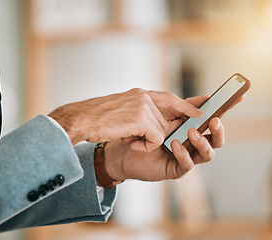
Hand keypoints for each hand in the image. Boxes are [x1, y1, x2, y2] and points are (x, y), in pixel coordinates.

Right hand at [48, 88, 202, 151]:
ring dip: (146, 140)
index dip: (188, 104)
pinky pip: (155, 138)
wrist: (81, 119)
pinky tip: (129, 142)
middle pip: (168, 117)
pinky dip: (144, 145)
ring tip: (128, 137)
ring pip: (161, 131)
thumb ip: (140, 111)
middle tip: (162, 132)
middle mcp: (144, 97)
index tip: (205, 106)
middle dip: (166, 129)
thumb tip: (155, 121)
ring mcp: (143, 107)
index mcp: (140, 94)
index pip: (171, 98)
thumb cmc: (98, 117)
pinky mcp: (141, 119)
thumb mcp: (122, 109)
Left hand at [103, 95, 242, 181]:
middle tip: (214, 121)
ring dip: (202, 142)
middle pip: (216, 139)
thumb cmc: (142, 128)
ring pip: (207, 153)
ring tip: (192, 132)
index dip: (226, 110)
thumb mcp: (162, 111)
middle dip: (218, 130)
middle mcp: (192, 143)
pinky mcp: (176, 168)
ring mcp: (186, 156)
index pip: (212, 119)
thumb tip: (206, 98)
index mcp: (191, 127)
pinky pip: (187, 164)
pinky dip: (183, 154)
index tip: (238, 98)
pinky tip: (175, 145)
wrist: (123, 146)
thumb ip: (182, 106)